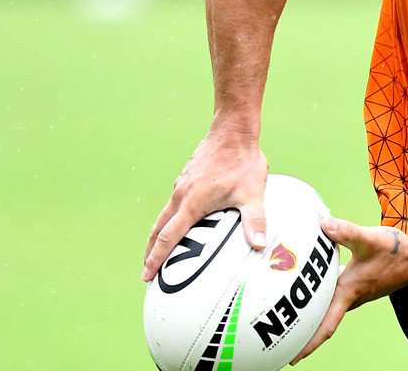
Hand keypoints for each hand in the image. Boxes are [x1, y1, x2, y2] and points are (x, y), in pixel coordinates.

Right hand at [142, 131, 268, 281]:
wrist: (233, 131)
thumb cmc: (243, 162)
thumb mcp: (253, 194)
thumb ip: (255, 221)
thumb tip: (260, 245)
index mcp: (191, 204)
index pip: (167, 237)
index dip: (156, 259)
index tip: (147, 275)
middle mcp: (181, 195)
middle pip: (158, 229)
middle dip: (151, 252)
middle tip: (147, 273)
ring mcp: (182, 185)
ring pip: (164, 215)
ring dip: (158, 235)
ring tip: (156, 251)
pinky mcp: (187, 177)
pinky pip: (174, 203)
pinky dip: (169, 219)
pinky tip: (179, 222)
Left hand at [291, 218, 407, 363]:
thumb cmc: (396, 253)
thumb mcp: (369, 239)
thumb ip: (345, 232)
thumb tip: (322, 224)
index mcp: (349, 292)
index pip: (326, 325)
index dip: (309, 343)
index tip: (292, 357)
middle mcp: (350, 297)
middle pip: (322, 321)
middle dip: (303, 332)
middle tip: (281, 339)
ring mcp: (354, 292)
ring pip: (328, 308)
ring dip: (312, 314)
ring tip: (291, 314)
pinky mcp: (358, 284)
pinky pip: (334, 294)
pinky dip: (321, 294)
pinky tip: (312, 282)